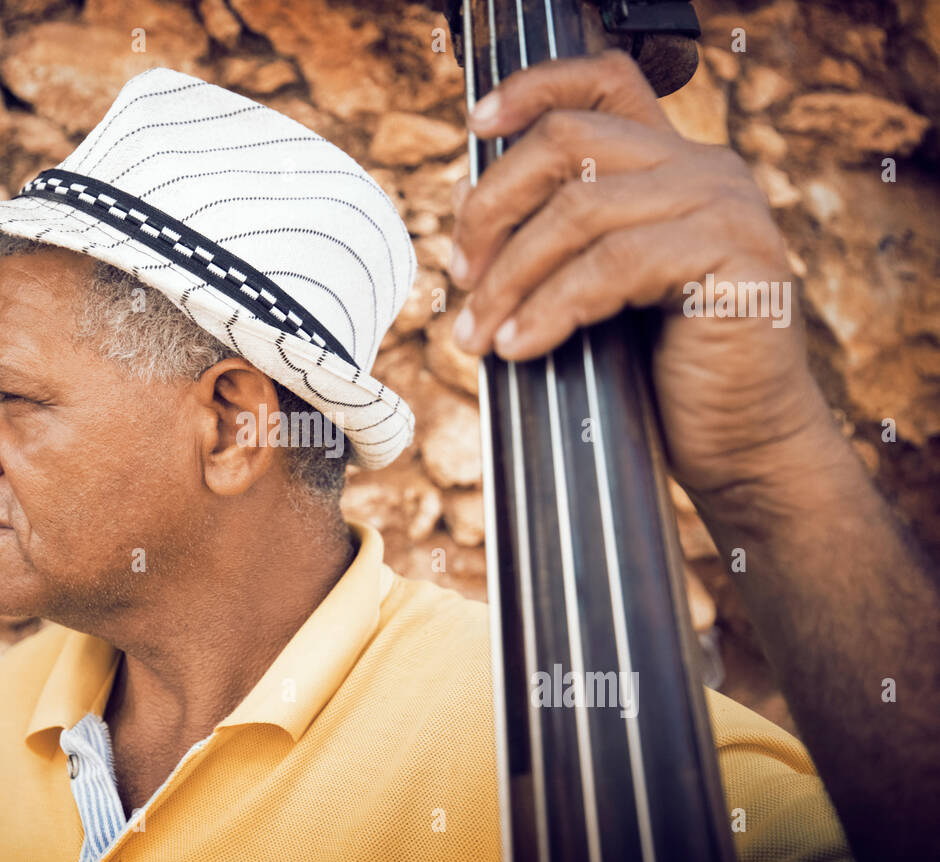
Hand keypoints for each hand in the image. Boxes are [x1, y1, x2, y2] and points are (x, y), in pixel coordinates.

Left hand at [449, 50, 840, 502]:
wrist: (739, 443)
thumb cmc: (659, 373)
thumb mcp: (589, 289)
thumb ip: (545, 236)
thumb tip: (464, 199)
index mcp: (670, 163)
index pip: (604, 81)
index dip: (533, 89)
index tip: (476, 124)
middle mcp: (703, 168)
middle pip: (568, 141)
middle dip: (492, 208)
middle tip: (460, 274)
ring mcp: (725, 206)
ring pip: (579, 211)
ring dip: (509, 278)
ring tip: (477, 335)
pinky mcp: (735, 256)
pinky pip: (612, 266)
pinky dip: (551, 309)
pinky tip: (520, 346)